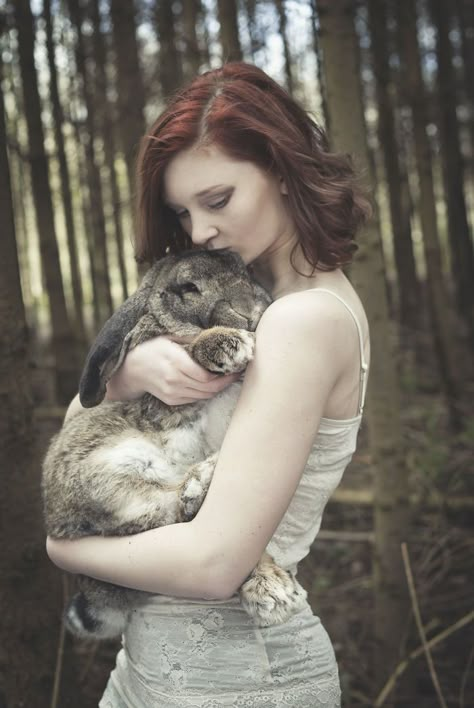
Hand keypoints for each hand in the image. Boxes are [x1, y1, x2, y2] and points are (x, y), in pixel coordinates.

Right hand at [105, 335, 239, 404]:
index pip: (207, 376)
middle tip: (237, 373)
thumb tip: (216, 336)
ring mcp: (173, 393)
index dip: (225, 375)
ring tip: (228, 378)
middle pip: (209, 388)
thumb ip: (193, 339)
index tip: (236, 367)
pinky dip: (207, 393)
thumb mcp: (170, 336)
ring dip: (218, 389)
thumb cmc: (152, 348)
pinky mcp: (172, 400)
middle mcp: (174, 381)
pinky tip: (214, 384)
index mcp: (176, 363)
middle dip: (226, 382)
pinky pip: (196, 399)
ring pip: (204, 396)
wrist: (131, 369)